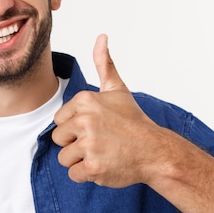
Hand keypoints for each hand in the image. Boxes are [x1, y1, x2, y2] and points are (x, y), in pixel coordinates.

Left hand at [52, 34, 163, 186]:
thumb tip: (102, 37)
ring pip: (64, 158)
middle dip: (75, 144)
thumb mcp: (117, 89)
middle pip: (58, 139)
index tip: (95, 128)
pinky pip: (74, 175)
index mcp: (85, 101)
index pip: (59, 121)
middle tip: (99, 142)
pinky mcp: (93, 166)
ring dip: (80, 161)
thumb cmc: (133, 122)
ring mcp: (89, 145)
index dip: (75, 127)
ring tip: (102, 153)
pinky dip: (87, 175)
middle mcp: (85, 120)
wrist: (155, 151)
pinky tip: (104, 165)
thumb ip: (104, 64)